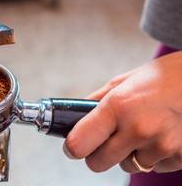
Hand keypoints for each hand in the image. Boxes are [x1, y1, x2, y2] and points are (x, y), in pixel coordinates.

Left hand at [63, 51, 181, 173]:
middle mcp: (138, 129)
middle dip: (98, 154)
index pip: (79, 144)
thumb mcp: (125, 80)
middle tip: (108, 140)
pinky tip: (162, 135)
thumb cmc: (164, 77)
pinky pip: (155, 167)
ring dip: (130, 154)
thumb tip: (76, 117)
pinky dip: (154, 156)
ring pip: (128, 166)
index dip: (73, 148)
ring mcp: (162, 145)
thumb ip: (97, 100)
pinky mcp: (181, 157)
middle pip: (98, 163)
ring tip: (144, 129)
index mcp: (118, 106)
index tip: (74, 146)